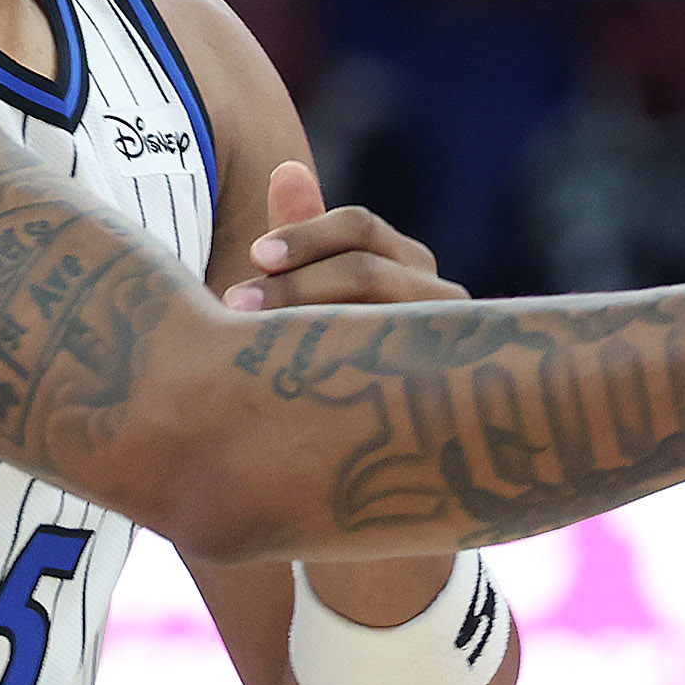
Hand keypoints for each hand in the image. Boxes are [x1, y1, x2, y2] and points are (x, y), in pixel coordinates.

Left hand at [226, 160, 467, 623]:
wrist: (382, 519)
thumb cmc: (340, 397)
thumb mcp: (314, 321)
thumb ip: (304, 253)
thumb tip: (286, 165)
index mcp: (411, 275)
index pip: (364, 231)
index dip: (306, 237)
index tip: (251, 260)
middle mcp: (443, 310)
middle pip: (369, 270)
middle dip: (296, 286)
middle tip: (234, 309)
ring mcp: (451, 362)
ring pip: (379, 321)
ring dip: (306, 327)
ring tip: (250, 357)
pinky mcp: (448, 417)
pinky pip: (396, 391)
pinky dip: (337, 387)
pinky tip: (283, 405)